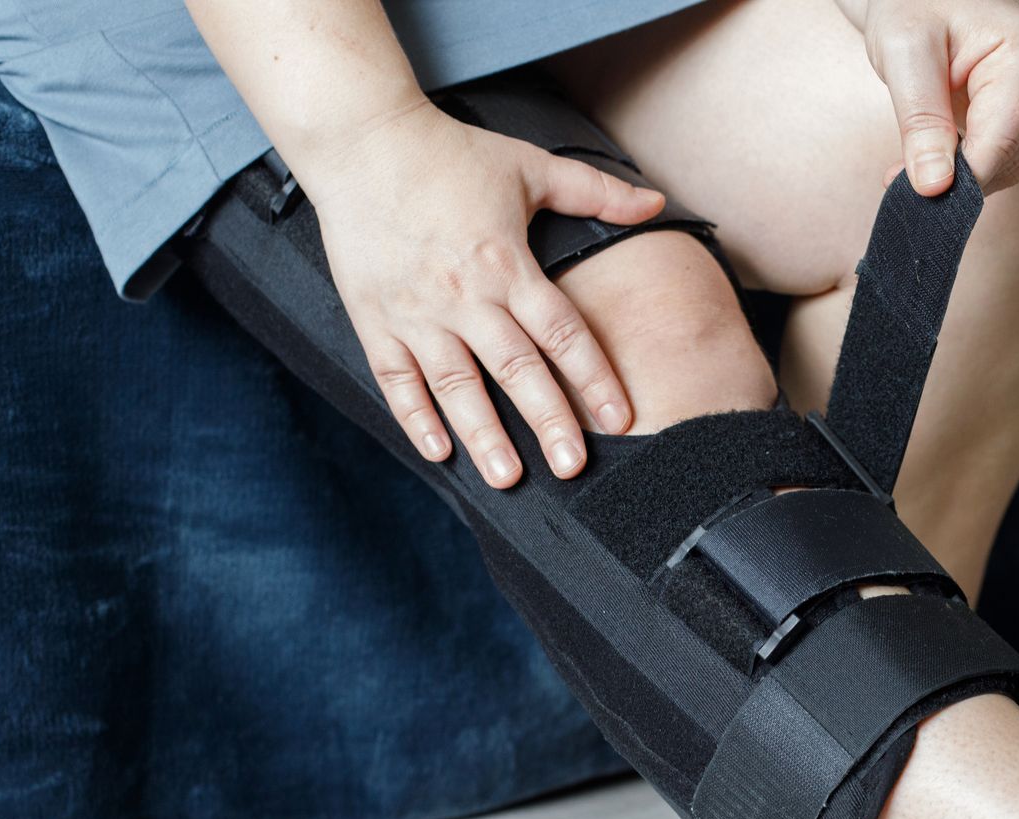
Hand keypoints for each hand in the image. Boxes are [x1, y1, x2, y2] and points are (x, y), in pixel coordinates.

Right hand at [297, 101, 664, 486]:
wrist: (360, 140)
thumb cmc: (450, 154)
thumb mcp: (530, 165)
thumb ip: (597, 192)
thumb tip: (657, 203)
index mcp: (507, 263)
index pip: (562, 332)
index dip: (594, 378)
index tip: (621, 419)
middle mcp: (464, 294)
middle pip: (515, 369)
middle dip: (546, 421)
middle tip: (571, 467)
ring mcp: (416, 311)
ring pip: (455, 384)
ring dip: (482, 434)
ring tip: (506, 477)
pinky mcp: (375, 318)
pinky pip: (396, 378)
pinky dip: (414, 417)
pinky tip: (439, 452)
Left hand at [841, 0, 1018, 195]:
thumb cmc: (912, 7)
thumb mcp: (903, 55)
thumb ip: (920, 122)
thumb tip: (934, 186)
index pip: (1001, 141)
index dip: (961, 180)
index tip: (916, 197)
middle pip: (1013, 155)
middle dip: (961, 177)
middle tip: (904, 178)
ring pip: (1017, 160)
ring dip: (969, 174)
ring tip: (921, 160)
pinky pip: (1016, 151)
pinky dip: (979, 162)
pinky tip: (945, 152)